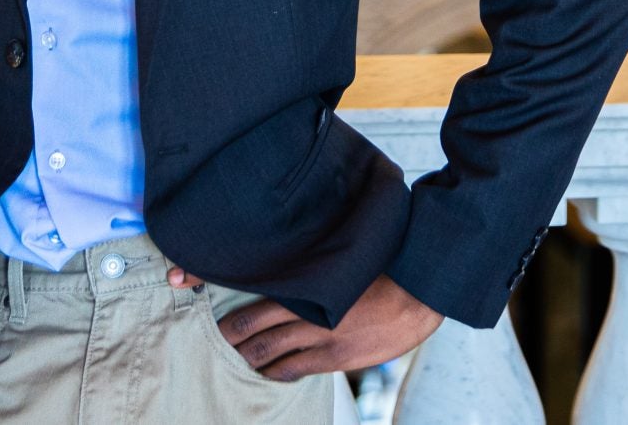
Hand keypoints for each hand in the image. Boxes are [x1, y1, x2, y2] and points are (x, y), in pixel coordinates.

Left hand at [165, 267, 442, 379]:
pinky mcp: (336, 357)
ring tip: (233, 358)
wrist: (418, 291)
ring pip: (269, 353)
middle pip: (253, 328)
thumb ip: (313, 262)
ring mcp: (321, 337)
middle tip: (213, 339)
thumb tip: (289, 258)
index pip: (253, 292)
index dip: (228, 306)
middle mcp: (308, 309)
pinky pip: (295, 370)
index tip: (208, 300)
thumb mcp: (342, 256)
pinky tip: (267, 372)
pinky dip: (276, 372)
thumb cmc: (381, 267)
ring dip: (248, 358)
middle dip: (230, 338)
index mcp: (305, 279)